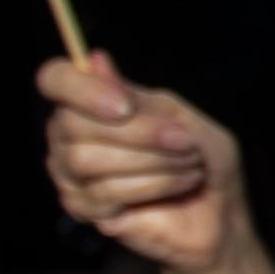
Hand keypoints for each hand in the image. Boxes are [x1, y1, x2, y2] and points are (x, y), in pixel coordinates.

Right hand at [39, 51, 248, 273]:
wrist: (219, 213)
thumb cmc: (202, 158)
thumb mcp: (184, 119)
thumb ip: (142, 97)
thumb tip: (95, 61)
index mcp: (91, 99)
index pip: (55, 79)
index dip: (81, 89)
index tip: (124, 106)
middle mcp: (69, 132)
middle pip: (71, 124)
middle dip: (139, 133)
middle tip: (185, 141)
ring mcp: (70, 172)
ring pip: (85, 161)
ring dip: (153, 161)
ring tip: (190, 164)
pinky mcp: (82, 208)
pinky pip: (103, 193)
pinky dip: (152, 186)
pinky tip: (178, 185)